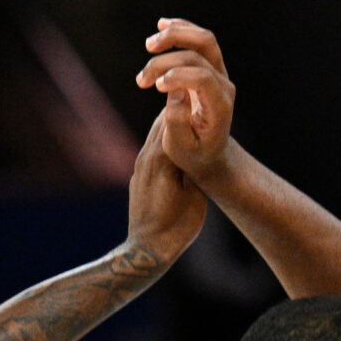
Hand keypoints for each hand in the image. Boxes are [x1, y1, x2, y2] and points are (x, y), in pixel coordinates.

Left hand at [125, 106, 209, 263]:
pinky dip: (165, 137)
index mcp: (163, 159)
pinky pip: (152, 147)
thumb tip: (198, 150)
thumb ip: (194, 167)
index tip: (202, 91)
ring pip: (156, 132)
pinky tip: (177, 139)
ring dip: (171, 121)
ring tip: (191, 112)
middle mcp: (147, 157)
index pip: (175, 119)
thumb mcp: (195, 195)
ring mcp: (140, 165)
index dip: (189, 104)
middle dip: (180, 106)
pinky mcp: (139, 175)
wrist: (147, 248)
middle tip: (198, 94)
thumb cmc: (177, 225)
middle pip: (163, 120)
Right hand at [136, 19, 235, 181]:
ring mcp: (219, 72)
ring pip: (203, 39)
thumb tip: (175, 93)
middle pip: (202, 52)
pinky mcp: (209, 66)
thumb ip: (177, 124)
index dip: (177, 76)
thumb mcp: (181, 149)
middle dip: (167, 59)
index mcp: (220, 105)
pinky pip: (199, 40)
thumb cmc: (193, 153)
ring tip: (149, 45)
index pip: (203, 78)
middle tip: (143, 78)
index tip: (156, 87)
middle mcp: (223, 84)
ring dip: (175, 36)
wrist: (208, 151)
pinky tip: (161, 25)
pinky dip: (182, 28)